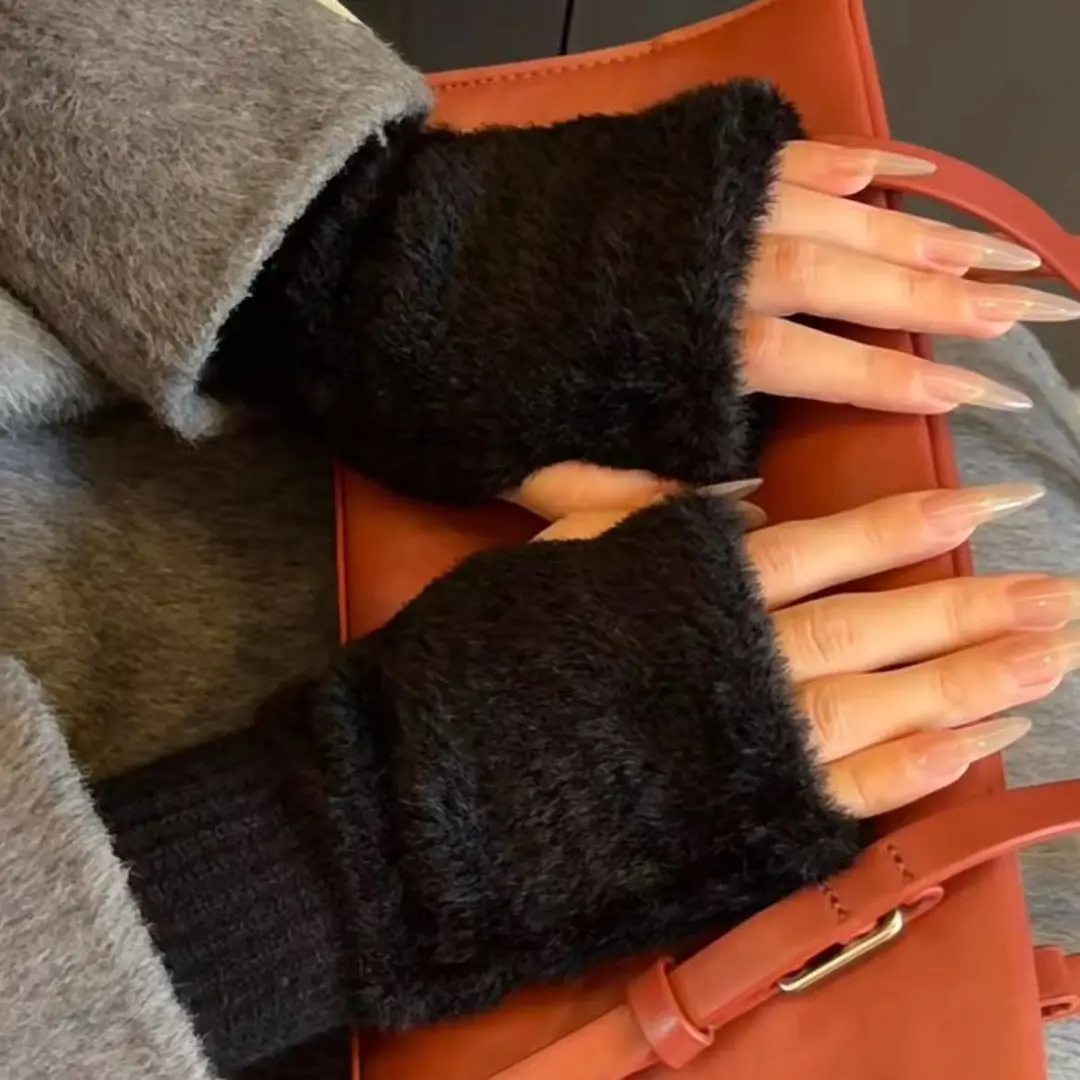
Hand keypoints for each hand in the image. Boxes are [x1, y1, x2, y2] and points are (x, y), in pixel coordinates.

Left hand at [509, 141, 1079, 520]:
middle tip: (1024, 315)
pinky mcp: (680, 166)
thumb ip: (642, 493)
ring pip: (838, 216)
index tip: (978, 395)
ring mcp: (701, 210)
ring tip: (993, 255)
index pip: (827, 368)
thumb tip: (735, 505)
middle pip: (853, 283)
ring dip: (922, 234)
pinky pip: (785, 156)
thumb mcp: (546, 470)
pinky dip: (851, 159)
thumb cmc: (466, 382)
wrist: (395, 275)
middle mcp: (713, 270)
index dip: (908, 383)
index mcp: (691, 351)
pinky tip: (905, 169)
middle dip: (946, 301)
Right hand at [539, 481, 1074, 817]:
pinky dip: (917, 771)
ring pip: (881, 708)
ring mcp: (747, 744)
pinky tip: (978, 746)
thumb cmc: (499, 659)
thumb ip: (641, 518)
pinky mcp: (744, 813)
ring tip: (1052, 662)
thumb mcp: (556, 563)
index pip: (821, 549)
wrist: (454, 780)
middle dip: (974, 611)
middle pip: (874, 628)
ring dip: (973, 686)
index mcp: (689, 591)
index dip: (908, 528)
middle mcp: (735, 663)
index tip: (988, 509)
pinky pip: (848, 791)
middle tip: (1063, 596)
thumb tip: (741, 497)